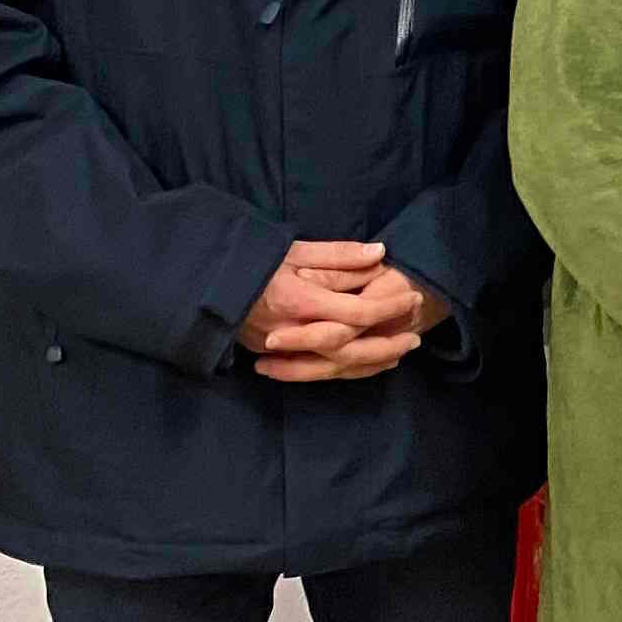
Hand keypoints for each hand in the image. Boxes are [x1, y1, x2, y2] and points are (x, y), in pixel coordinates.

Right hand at [240, 241, 433, 382]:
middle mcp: (290, 331)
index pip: (356, 312)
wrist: (206, 283)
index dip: (389, 307)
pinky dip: (347, 370)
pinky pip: (316, 372)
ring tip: (400, 352)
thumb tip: (379, 253)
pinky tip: (368, 363)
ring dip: (372, 361)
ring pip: (335, 367)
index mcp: (299, 301)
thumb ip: (338, 255)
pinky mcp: (271, 355)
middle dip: (387, 344)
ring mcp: (278, 349)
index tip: (413, 297)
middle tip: (416, 336)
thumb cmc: (252, 261)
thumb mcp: (294, 249)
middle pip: (350, 349)